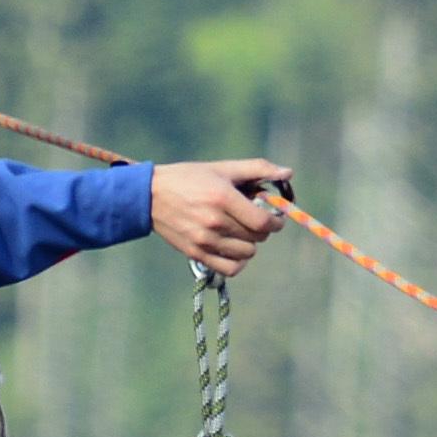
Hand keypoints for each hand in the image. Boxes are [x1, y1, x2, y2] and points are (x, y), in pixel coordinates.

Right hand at [150, 159, 293, 275]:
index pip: (264, 222)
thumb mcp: (222, 168)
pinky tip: (232, 247)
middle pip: (257, 238)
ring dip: (249, 244)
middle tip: (251, 218)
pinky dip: (237, 261)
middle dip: (261, 229)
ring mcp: (204, 240)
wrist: (148, 196)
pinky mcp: (195, 254)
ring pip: (247, 254)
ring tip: (239, 231)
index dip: (276, 222)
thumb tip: (287, 173)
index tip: (274, 216)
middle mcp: (215, 221)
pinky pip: (230, 268)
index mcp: (223, 198)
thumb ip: (257, 169)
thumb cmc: (189, 178)